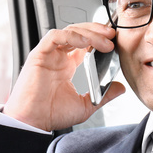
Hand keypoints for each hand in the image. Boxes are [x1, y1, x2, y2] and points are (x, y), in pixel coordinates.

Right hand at [3, 22, 125, 131]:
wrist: (32, 122)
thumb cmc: (51, 114)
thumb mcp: (86, 105)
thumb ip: (104, 95)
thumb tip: (121, 88)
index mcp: (67, 66)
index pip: (84, 44)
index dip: (99, 39)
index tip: (114, 42)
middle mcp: (58, 57)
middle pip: (78, 33)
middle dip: (97, 30)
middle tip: (112, 35)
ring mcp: (48, 54)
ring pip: (69, 31)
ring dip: (88, 32)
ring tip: (105, 40)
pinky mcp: (39, 54)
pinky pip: (55, 36)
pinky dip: (71, 35)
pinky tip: (86, 42)